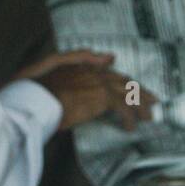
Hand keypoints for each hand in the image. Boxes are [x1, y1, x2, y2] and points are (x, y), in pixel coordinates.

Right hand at [21, 49, 156, 132]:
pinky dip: (128, 119)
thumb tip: (107, 57)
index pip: (107, 71)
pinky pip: (123, 109)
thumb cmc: (34, 88)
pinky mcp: (102, 97)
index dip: (120, 79)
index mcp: (79, 65)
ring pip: (128, 93)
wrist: (35, 97)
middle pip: (122, 80)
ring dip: (139, 105)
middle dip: (138, 91)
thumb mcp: (48, 66)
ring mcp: (99, 82)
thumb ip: (75, 58)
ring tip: (147, 117)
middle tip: (151, 101)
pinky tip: (129, 128)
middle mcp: (92, 70)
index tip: (130, 85)